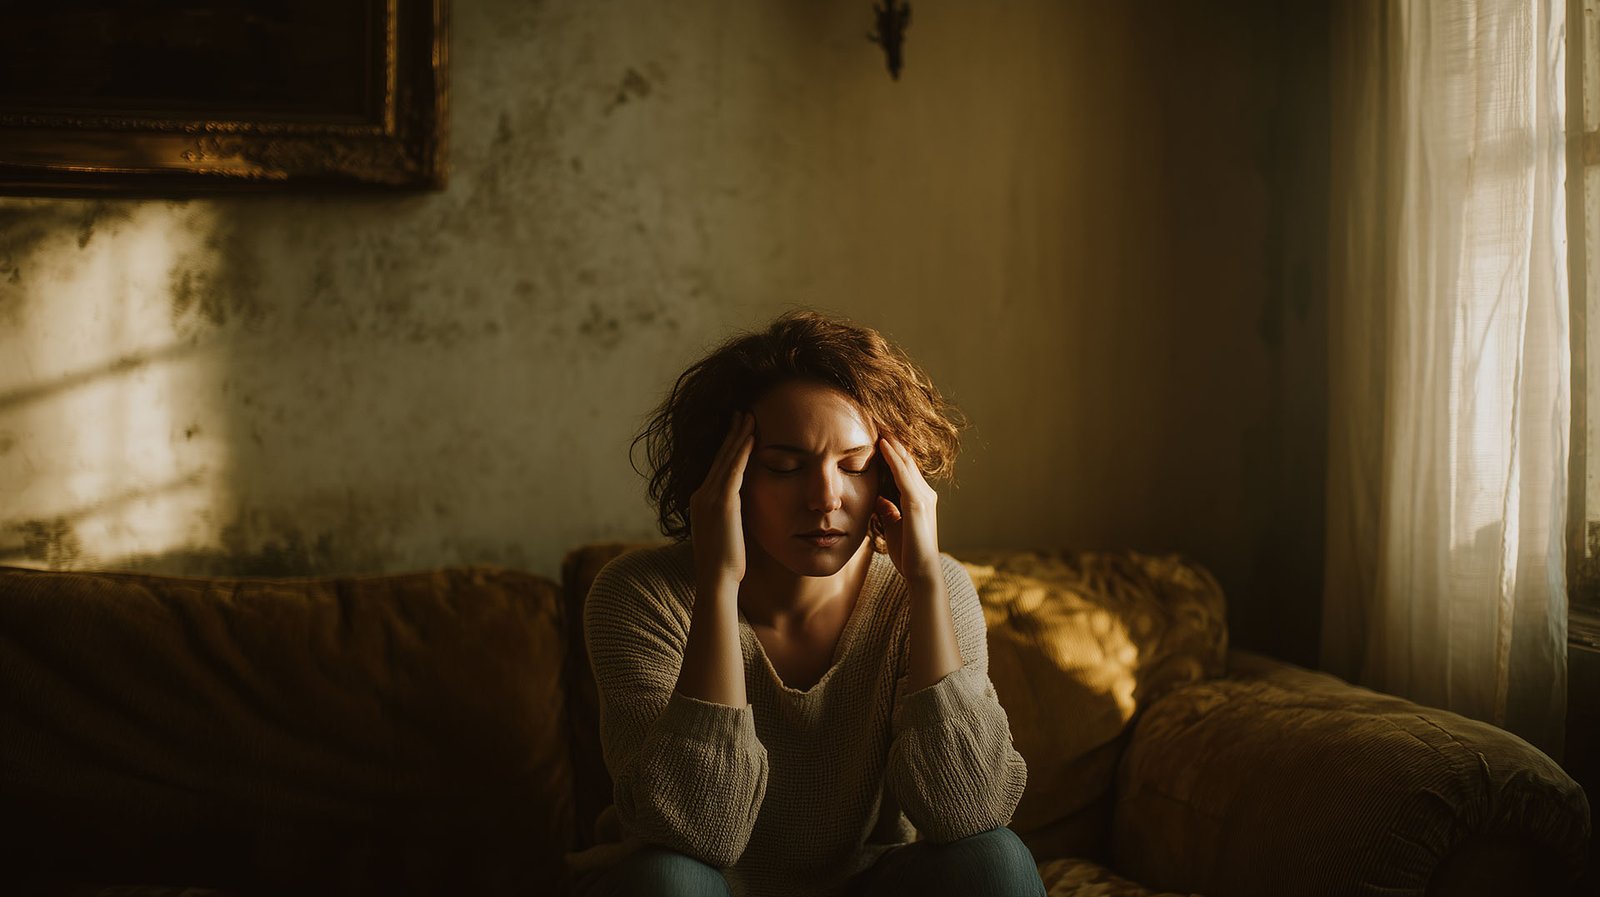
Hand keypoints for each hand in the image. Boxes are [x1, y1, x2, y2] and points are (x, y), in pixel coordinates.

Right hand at [689, 412, 754, 585]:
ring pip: (726, 458)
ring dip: (738, 435)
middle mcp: (701, 494)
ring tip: (748, 416)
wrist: (717, 579)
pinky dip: (742, 451)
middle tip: (741, 412)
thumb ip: (731, 516)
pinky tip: (751, 437)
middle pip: (719, 457)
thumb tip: (742, 510)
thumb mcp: (725, 533)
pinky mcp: (722, 502)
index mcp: (700, 501)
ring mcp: (709, 496)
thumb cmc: (725, 563)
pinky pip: (734, 469)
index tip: (737, 430)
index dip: (727, 447)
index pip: (716, 467)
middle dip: (731, 433)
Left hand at [874, 434, 941, 582]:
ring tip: (878, 421)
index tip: (875, 430)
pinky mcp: (917, 503)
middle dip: (891, 438)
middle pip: (906, 458)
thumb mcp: (892, 525)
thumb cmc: (906, 553)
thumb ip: (887, 510)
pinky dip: (893, 458)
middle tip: (876, 416)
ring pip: (906, 461)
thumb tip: (878, 499)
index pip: (903, 466)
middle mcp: (924, 492)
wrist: (920, 573)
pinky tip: (882, 444)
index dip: (890, 448)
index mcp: (918, 497)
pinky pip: (903, 474)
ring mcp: (923, 496)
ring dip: (891, 441)